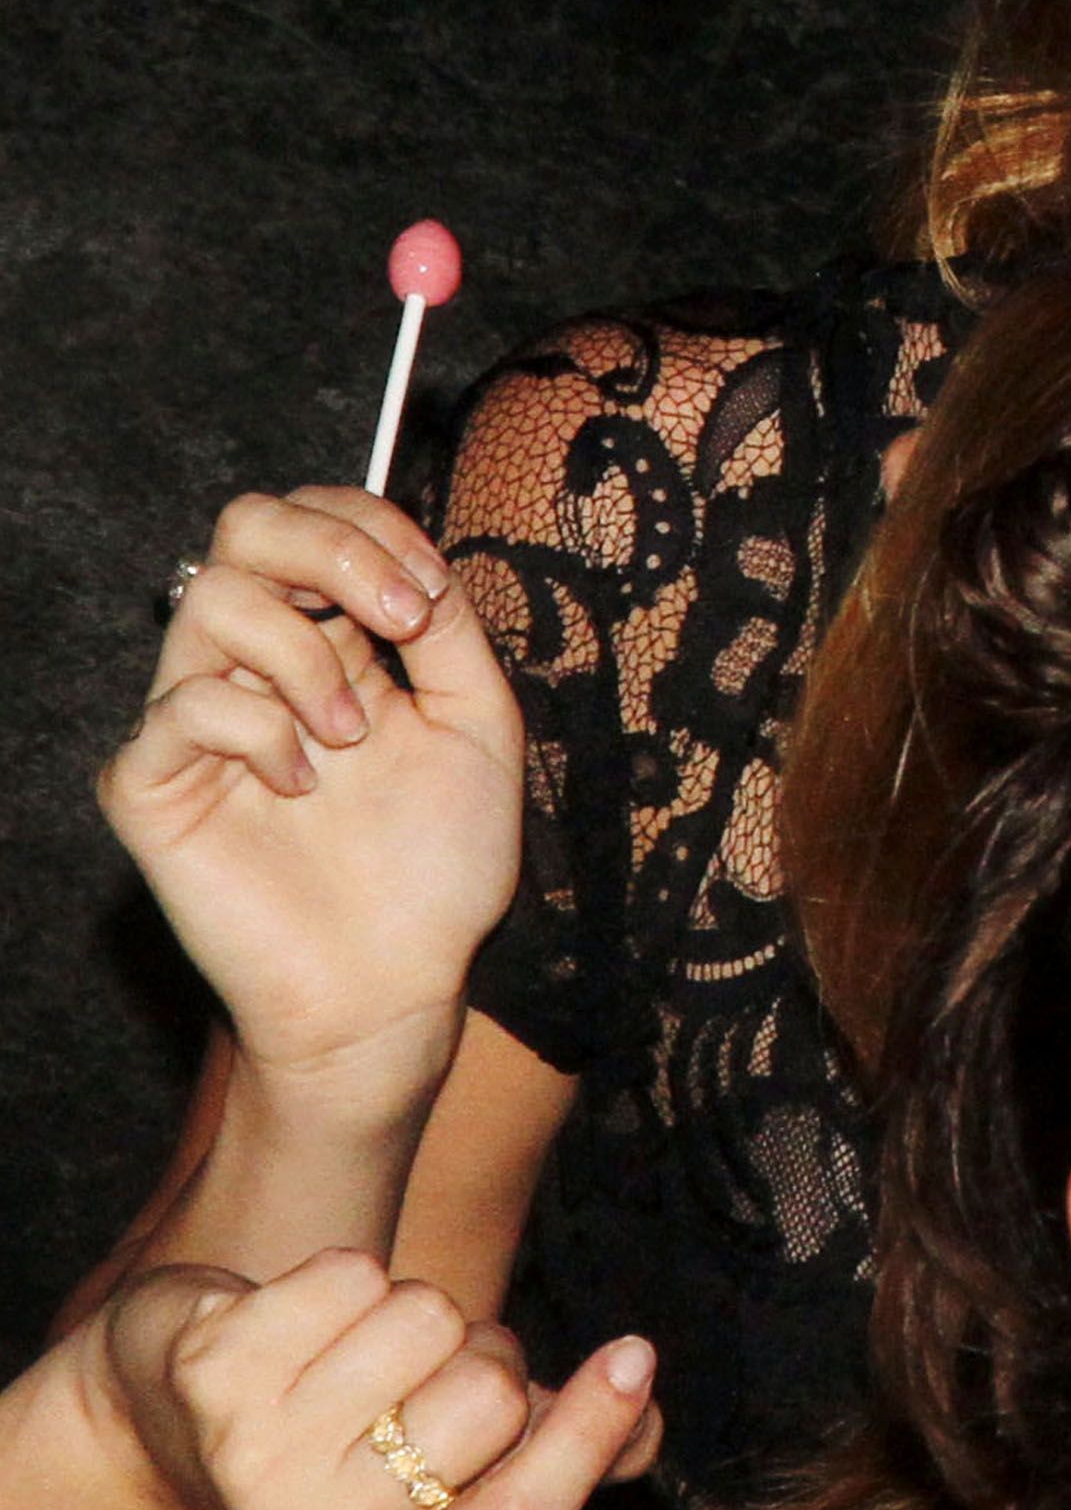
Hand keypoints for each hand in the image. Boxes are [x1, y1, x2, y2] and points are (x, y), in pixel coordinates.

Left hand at [87, 1253, 661, 1509]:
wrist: (161, 1433)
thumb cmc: (342, 1457)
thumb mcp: (447, 1491)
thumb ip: (561, 1464)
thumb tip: (650, 1423)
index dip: (589, 1437)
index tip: (636, 1355)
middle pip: (489, 1396)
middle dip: (484, 1356)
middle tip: (426, 1377)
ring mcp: (252, 1463)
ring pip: (428, 1319)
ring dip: (413, 1313)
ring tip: (356, 1355)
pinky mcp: (214, 1369)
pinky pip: (356, 1274)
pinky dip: (348, 1276)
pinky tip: (300, 1322)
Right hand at [100, 491, 522, 1086]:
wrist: (395, 986)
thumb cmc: (439, 870)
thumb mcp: (479, 729)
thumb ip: (450, 632)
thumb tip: (419, 558)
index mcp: (332, 643)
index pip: (313, 522)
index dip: (369, 527)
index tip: (429, 595)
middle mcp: (257, 666)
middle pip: (245, 526)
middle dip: (329, 549)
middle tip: (396, 618)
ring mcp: (198, 720)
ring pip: (211, 598)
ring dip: (303, 654)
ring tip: (351, 738)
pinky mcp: (152, 782)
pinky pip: (180, 704)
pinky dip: (256, 730)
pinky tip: (300, 787)